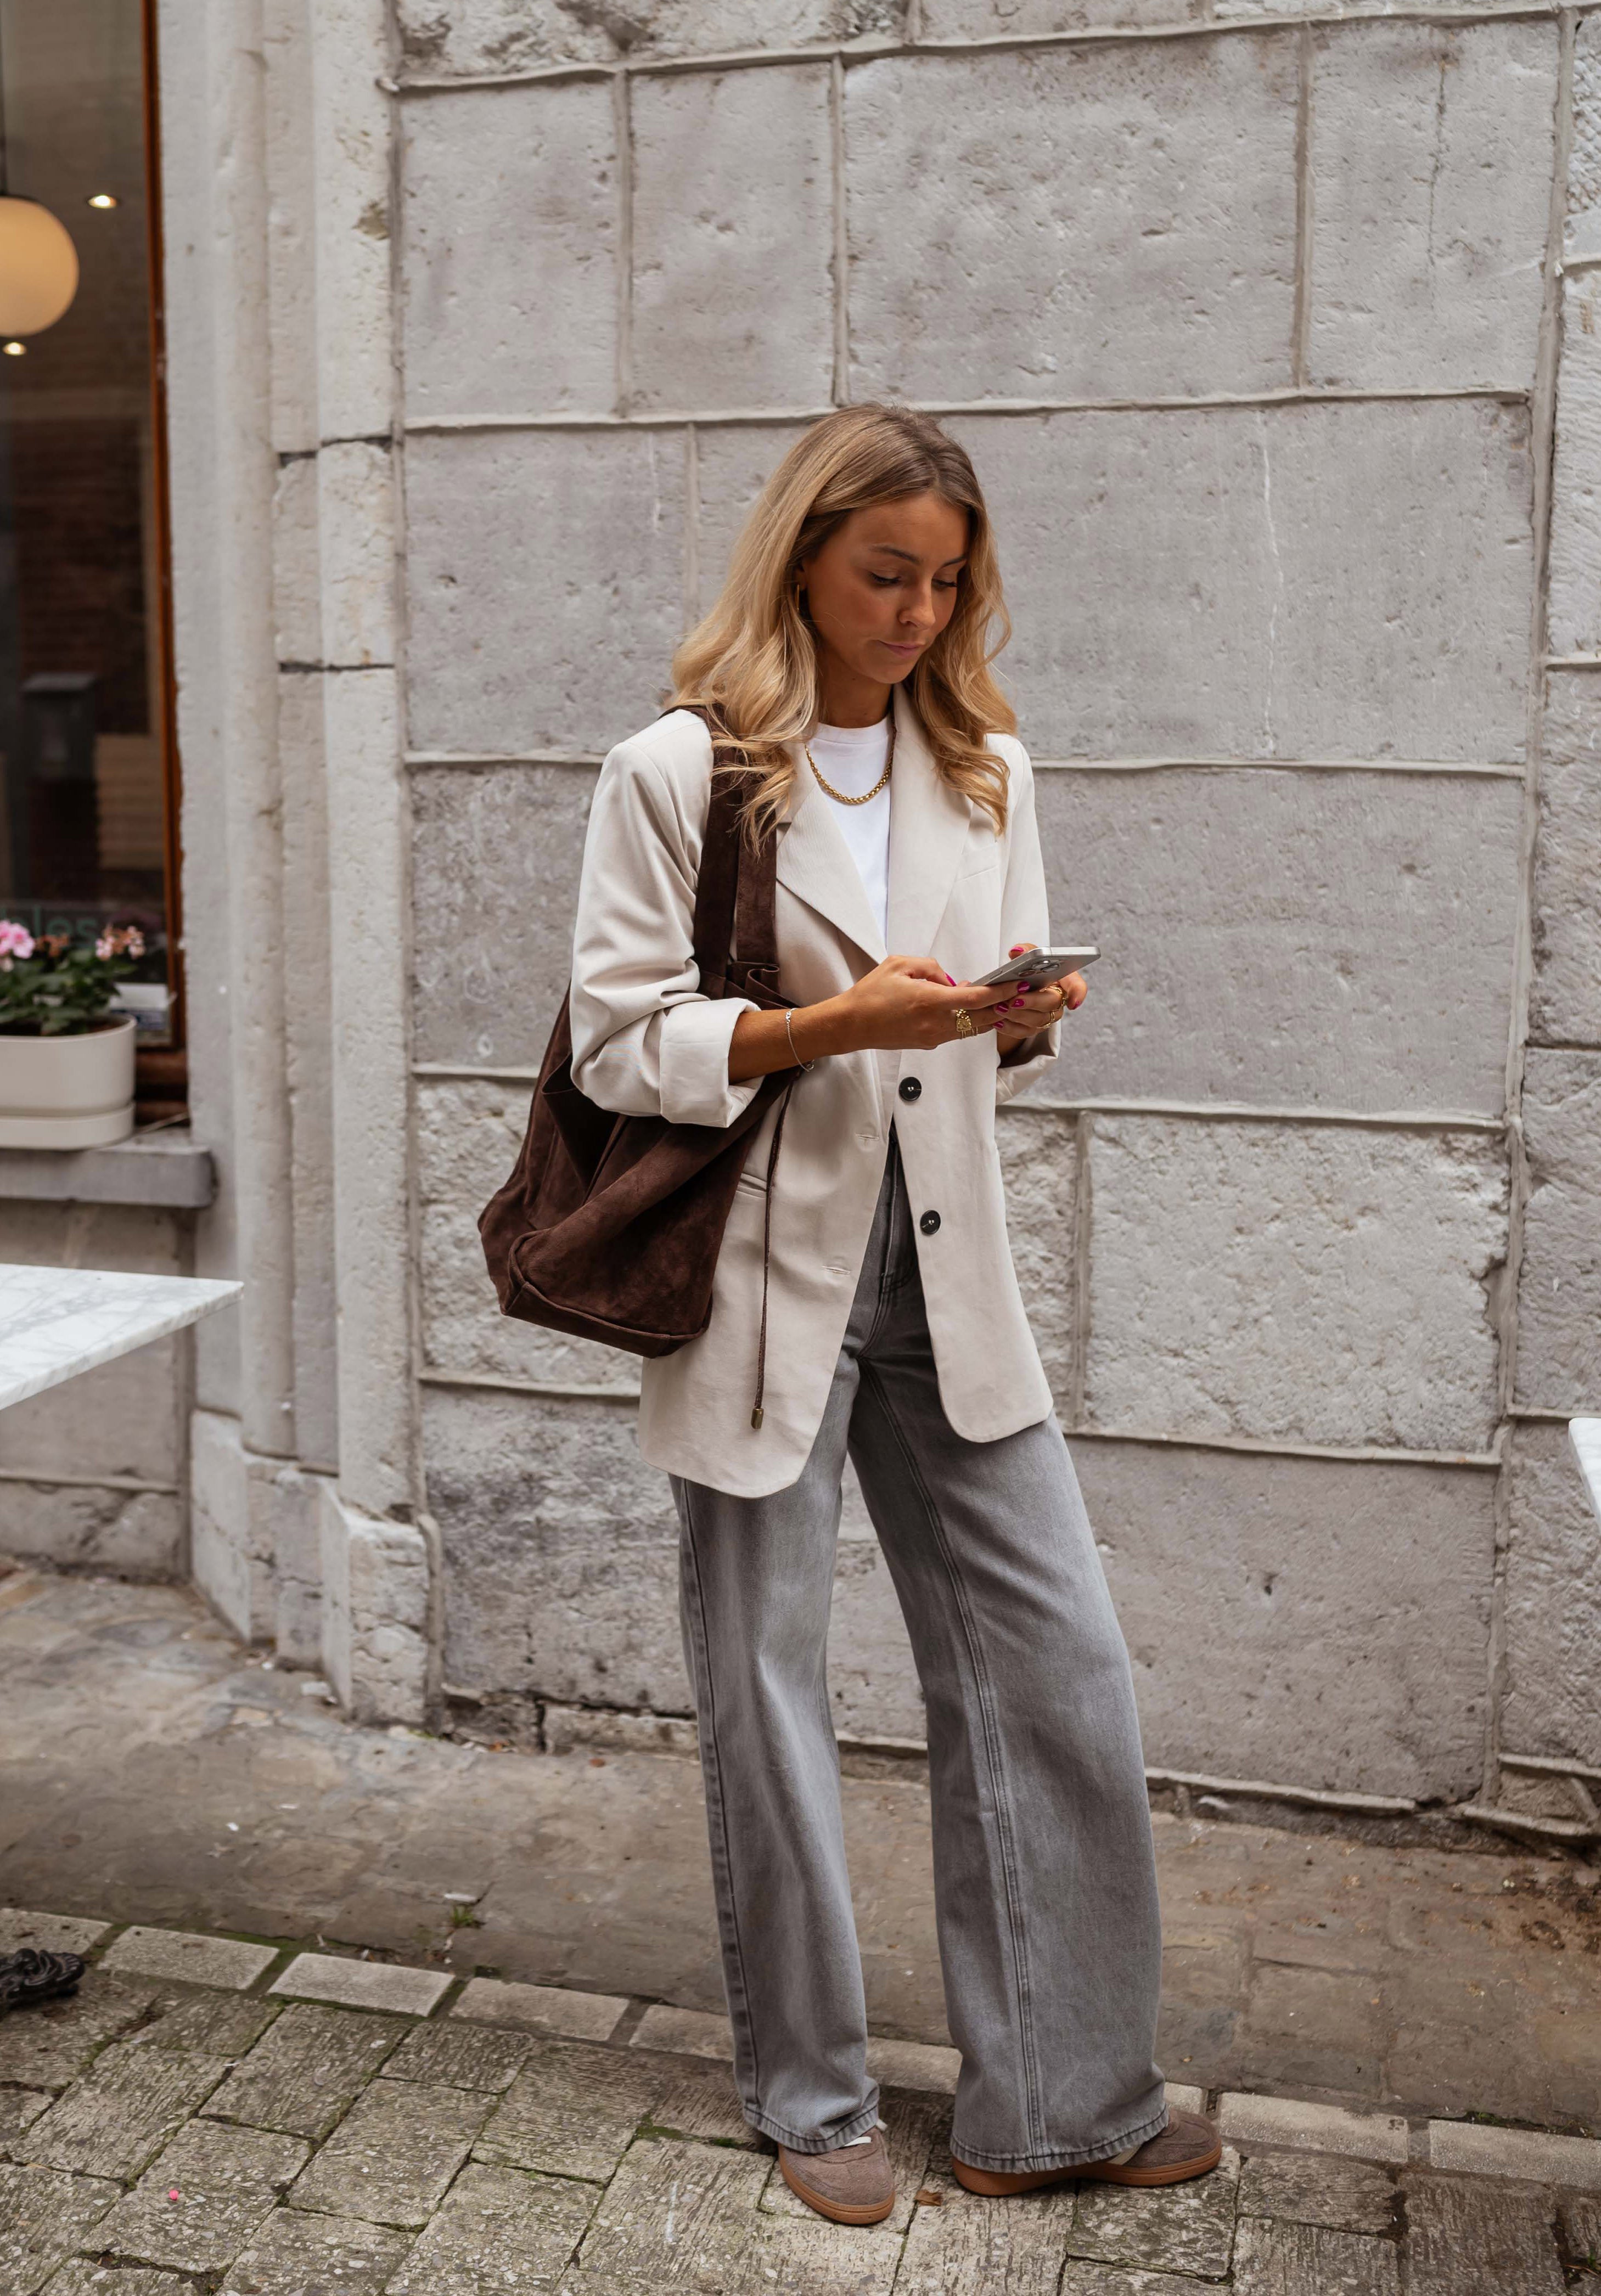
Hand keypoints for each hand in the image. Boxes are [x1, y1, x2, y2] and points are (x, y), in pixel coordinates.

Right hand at [827, 954, 1011, 1053]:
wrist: (851, 1025)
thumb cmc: (871, 993)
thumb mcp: (899, 964)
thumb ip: (932, 968)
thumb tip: (951, 980)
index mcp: (930, 1001)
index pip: (977, 999)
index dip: (1001, 991)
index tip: (1016, 984)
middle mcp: (936, 1023)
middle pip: (983, 1018)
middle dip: (1003, 1006)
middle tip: (1016, 993)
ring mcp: (933, 1037)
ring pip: (972, 1028)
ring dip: (987, 1015)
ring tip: (996, 999)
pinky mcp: (928, 1044)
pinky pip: (956, 1032)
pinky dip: (967, 1021)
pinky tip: (967, 1009)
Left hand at [992, 942, 1085, 1055]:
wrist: (1014, 986)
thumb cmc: (1026, 969)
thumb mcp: (1026, 956)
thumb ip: (1025, 951)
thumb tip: (1017, 951)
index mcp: (1062, 978)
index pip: (1077, 986)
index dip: (1077, 993)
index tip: (1072, 1003)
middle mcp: (1058, 999)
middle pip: (1052, 1003)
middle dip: (1033, 1001)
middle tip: (1014, 999)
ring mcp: (1047, 1016)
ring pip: (1038, 1020)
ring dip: (1017, 1015)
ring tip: (999, 1007)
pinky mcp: (1033, 1028)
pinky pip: (1024, 1032)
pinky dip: (1009, 1027)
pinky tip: (998, 1021)